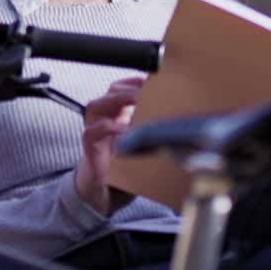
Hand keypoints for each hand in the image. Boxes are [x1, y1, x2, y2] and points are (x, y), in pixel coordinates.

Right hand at [74, 76, 142, 215]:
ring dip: (116, 100)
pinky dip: (107, 128)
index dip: (135, 81)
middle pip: (110, 92)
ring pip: (95, 106)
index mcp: (117, 114)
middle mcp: (104, 119)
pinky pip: (92, 132)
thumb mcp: (141, 141)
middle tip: (144, 89)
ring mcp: (95, 131)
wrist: (105, 190)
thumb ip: (152, 128)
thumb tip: (179, 118)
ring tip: (134, 100)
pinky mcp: (91, 148)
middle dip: (127, 87)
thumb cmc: (124, 164)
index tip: (152, 79)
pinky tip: (123, 129)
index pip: (122, 88)